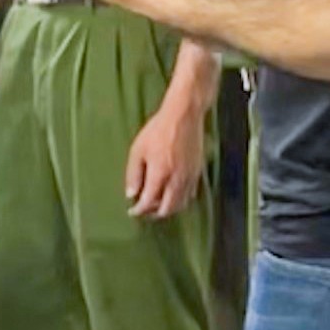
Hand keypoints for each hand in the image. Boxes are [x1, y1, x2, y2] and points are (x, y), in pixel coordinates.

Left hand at [121, 83, 208, 219]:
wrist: (184, 115)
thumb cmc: (158, 130)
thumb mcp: (138, 150)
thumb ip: (133, 174)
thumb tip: (131, 194)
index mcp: (160, 174)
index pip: (148, 202)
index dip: (139, 210)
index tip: (132, 211)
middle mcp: (176, 180)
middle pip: (167, 209)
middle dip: (154, 213)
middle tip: (144, 210)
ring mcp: (189, 177)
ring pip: (180, 204)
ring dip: (168, 208)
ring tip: (156, 204)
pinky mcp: (198, 172)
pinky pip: (190, 195)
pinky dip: (180, 200)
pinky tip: (171, 195)